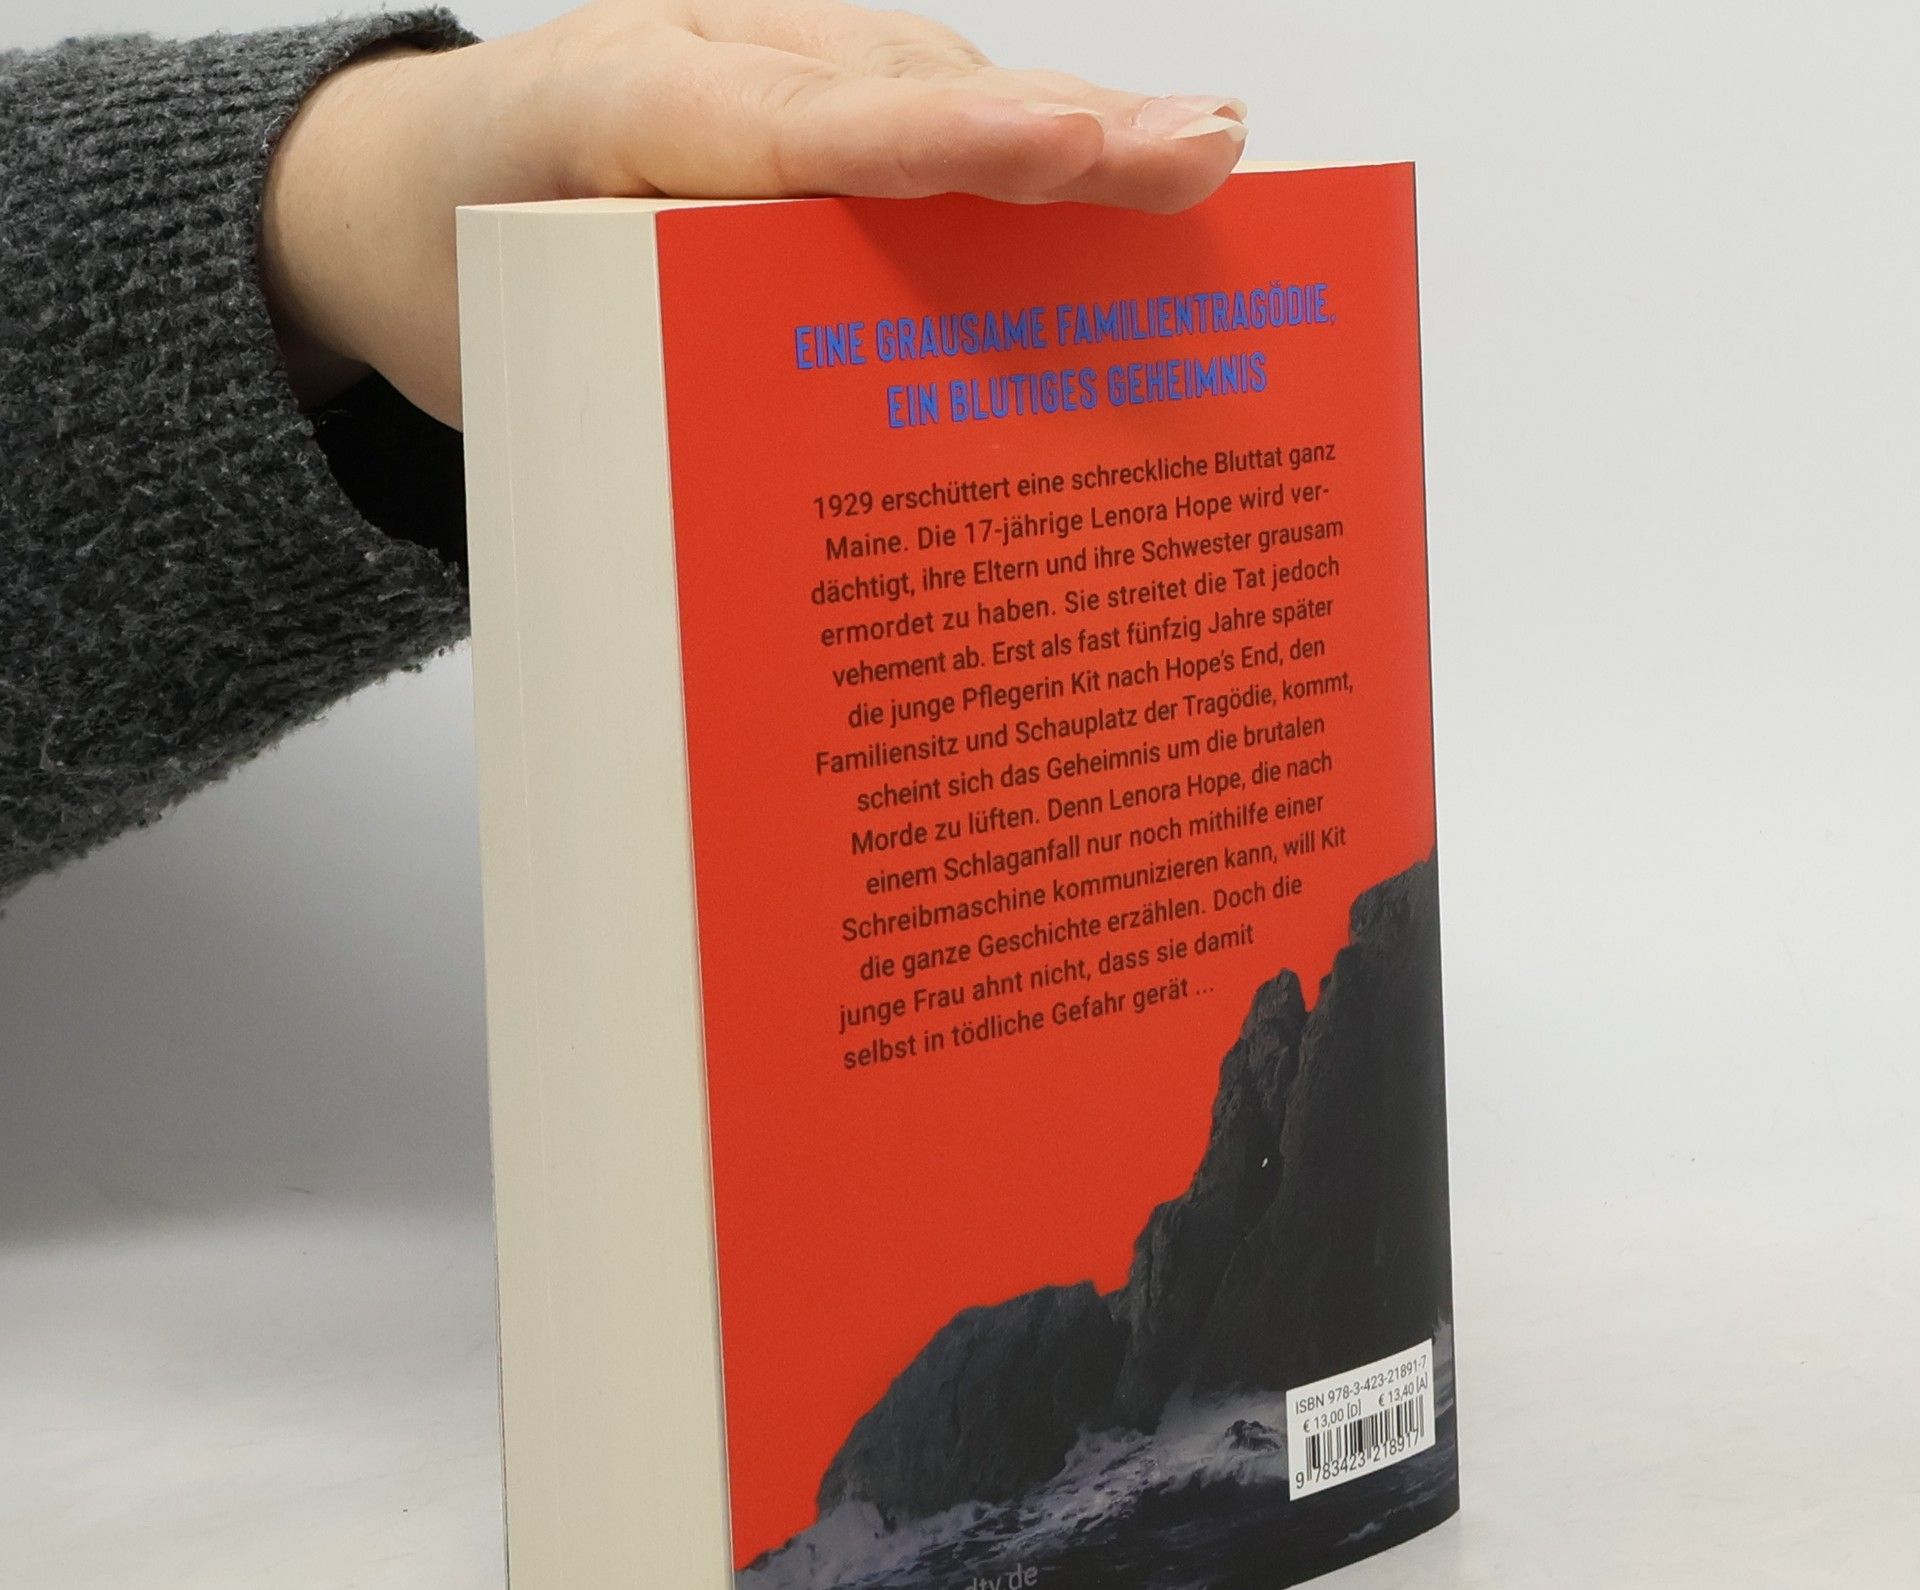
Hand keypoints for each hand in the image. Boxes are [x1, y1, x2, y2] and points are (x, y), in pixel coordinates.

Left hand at [260, 0, 1247, 427]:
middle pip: (926, 97)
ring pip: (949, 112)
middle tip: (1205, 155)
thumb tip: (784, 553)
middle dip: (1071, 130)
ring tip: (1208, 181)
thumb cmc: (465, 253)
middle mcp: (735, 68)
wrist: (401, 199)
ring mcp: (787, 87)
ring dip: (1076, 160)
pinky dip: (1028, 194)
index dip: (950, 143)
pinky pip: (931, 152)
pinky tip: (1130, 214)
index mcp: (638, 99)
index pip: (814, 124)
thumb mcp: (508, 339)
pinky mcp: (818, 135)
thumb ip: (621, 385)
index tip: (1066, 147)